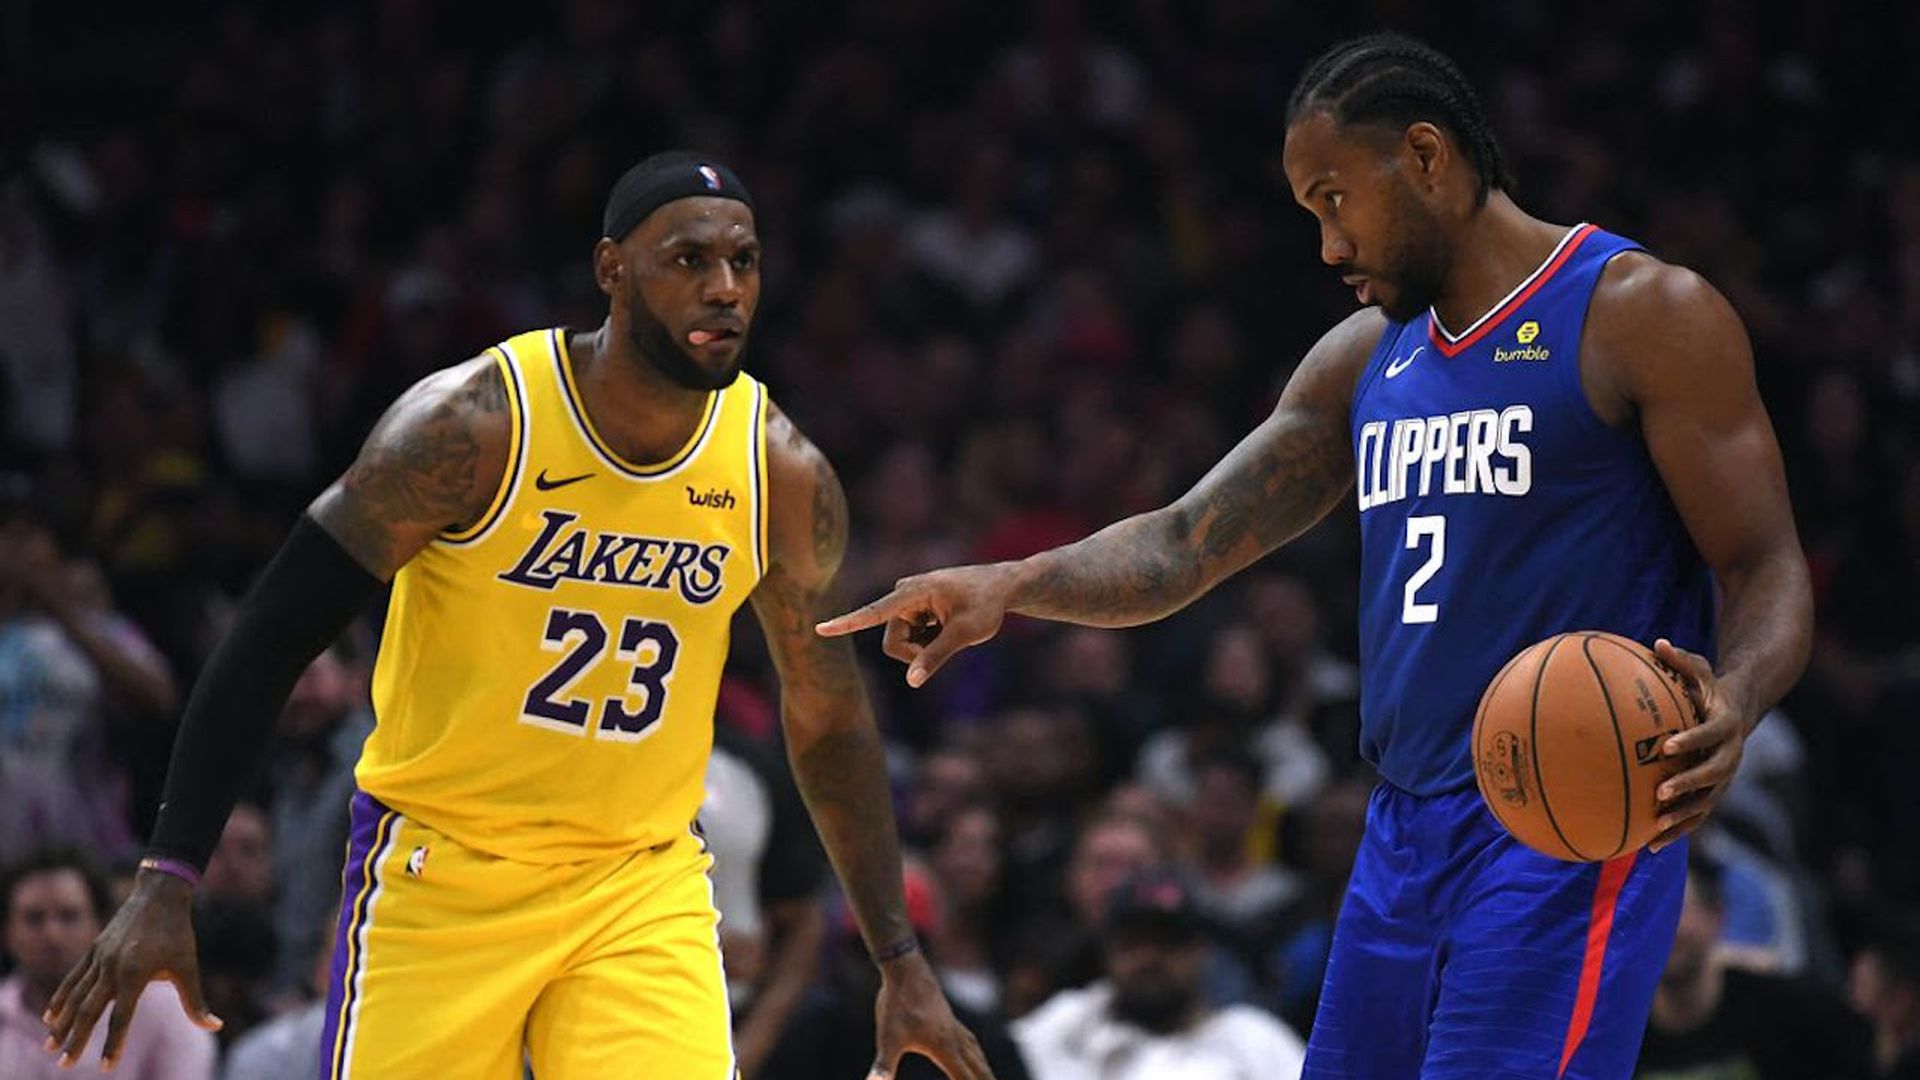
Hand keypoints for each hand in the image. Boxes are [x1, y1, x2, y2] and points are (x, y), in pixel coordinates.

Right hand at [42, 871, 220, 1067]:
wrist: (159, 895)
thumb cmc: (177, 934)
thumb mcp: (188, 967)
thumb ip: (195, 1001)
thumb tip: (216, 1026)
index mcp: (136, 973)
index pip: (122, 1016)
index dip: (114, 1043)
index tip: (106, 1067)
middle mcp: (112, 967)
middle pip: (90, 1010)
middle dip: (76, 1039)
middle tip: (63, 1064)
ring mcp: (99, 958)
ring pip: (76, 996)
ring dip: (62, 1022)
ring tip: (49, 1045)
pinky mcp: (93, 950)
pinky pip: (73, 979)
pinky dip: (61, 998)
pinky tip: (51, 1016)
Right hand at [816, 565, 1013, 687]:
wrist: (1003, 586)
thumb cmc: (987, 605)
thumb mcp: (966, 634)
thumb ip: (936, 656)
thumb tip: (911, 682)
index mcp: (914, 592)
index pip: (874, 612)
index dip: (847, 623)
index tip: (819, 629)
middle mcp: (905, 593)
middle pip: (894, 641)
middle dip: (916, 653)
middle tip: (949, 644)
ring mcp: (908, 601)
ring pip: (902, 641)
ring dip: (925, 646)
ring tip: (952, 631)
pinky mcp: (914, 608)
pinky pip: (912, 636)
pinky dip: (930, 640)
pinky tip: (949, 625)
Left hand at [870, 954, 994, 1079]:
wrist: (905, 970)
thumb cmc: (896, 1005)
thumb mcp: (887, 1039)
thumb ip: (883, 1067)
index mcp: (943, 1048)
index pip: (965, 1078)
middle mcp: (954, 1038)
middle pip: (977, 1068)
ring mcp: (953, 1026)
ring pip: (975, 1053)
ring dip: (984, 1069)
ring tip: (991, 1079)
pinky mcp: (948, 1017)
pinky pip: (969, 1040)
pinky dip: (976, 1052)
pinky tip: (972, 1050)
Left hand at [1649, 638, 1749, 852]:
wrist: (1739, 711)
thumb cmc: (1709, 688)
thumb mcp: (1700, 670)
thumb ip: (1681, 659)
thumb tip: (1658, 643)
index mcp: (1725, 725)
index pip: (1711, 734)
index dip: (1692, 740)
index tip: (1667, 746)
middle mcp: (1730, 755)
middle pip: (1713, 774)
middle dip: (1688, 785)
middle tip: (1660, 792)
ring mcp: (1724, 777)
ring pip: (1707, 802)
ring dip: (1683, 816)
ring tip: (1655, 828)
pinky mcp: (1714, 793)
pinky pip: (1698, 815)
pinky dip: (1678, 830)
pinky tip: (1650, 845)